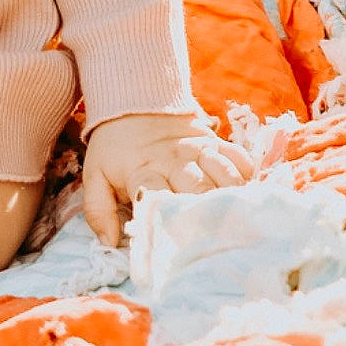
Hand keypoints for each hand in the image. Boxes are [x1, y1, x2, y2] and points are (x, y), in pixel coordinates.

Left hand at [81, 110, 250, 246]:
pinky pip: (238, 156)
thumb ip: (97, 210)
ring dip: (232, 195)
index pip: (157, 197)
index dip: (166, 219)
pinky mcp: (214, 139)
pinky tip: (251, 194)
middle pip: (198, 188)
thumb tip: (110, 243)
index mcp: (144, 169)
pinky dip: (247, 176)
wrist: (132, 100)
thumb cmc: (115, 147)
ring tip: (240, 219)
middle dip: (208, 213)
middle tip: (218, 239)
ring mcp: (198, 148)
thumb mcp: (95, 174)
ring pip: (223, 172)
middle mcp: (174, 160)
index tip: (177, 244)